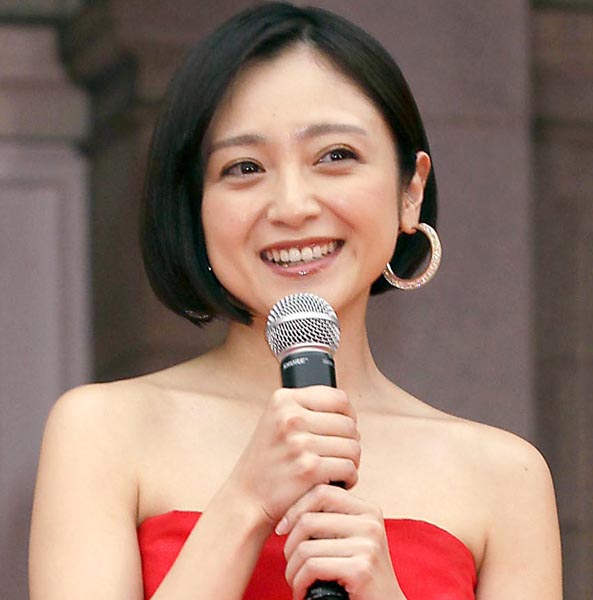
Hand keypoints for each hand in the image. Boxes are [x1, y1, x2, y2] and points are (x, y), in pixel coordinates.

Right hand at [227, 387, 359, 528]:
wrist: (245, 499)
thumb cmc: (266, 463)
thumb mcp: (277, 422)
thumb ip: (307, 410)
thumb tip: (347, 411)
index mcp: (284, 400)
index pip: (339, 398)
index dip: (349, 415)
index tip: (344, 429)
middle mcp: (290, 417)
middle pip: (349, 424)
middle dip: (350, 442)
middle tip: (337, 456)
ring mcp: (299, 442)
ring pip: (353, 447)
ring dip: (351, 462)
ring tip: (336, 469)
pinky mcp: (309, 469)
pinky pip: (349, 469)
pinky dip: (349, 479)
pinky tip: (335, 482)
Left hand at [278, 484, 405, 599]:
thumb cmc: (359, 573)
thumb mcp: (351, 537)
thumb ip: (332, 518)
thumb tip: (290, 512)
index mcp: (367, 509)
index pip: (321, 492)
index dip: (295, 508)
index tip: (283, 529)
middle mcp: (370, 523)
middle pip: (308, 520)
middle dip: (289, 545)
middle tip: (290, 562)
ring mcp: (367, 545)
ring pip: (305, 547)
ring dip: (292, 570)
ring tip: (296, 580)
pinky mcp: (361, 569)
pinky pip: (312, 567)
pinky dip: (300, 582)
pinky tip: (303, 591)